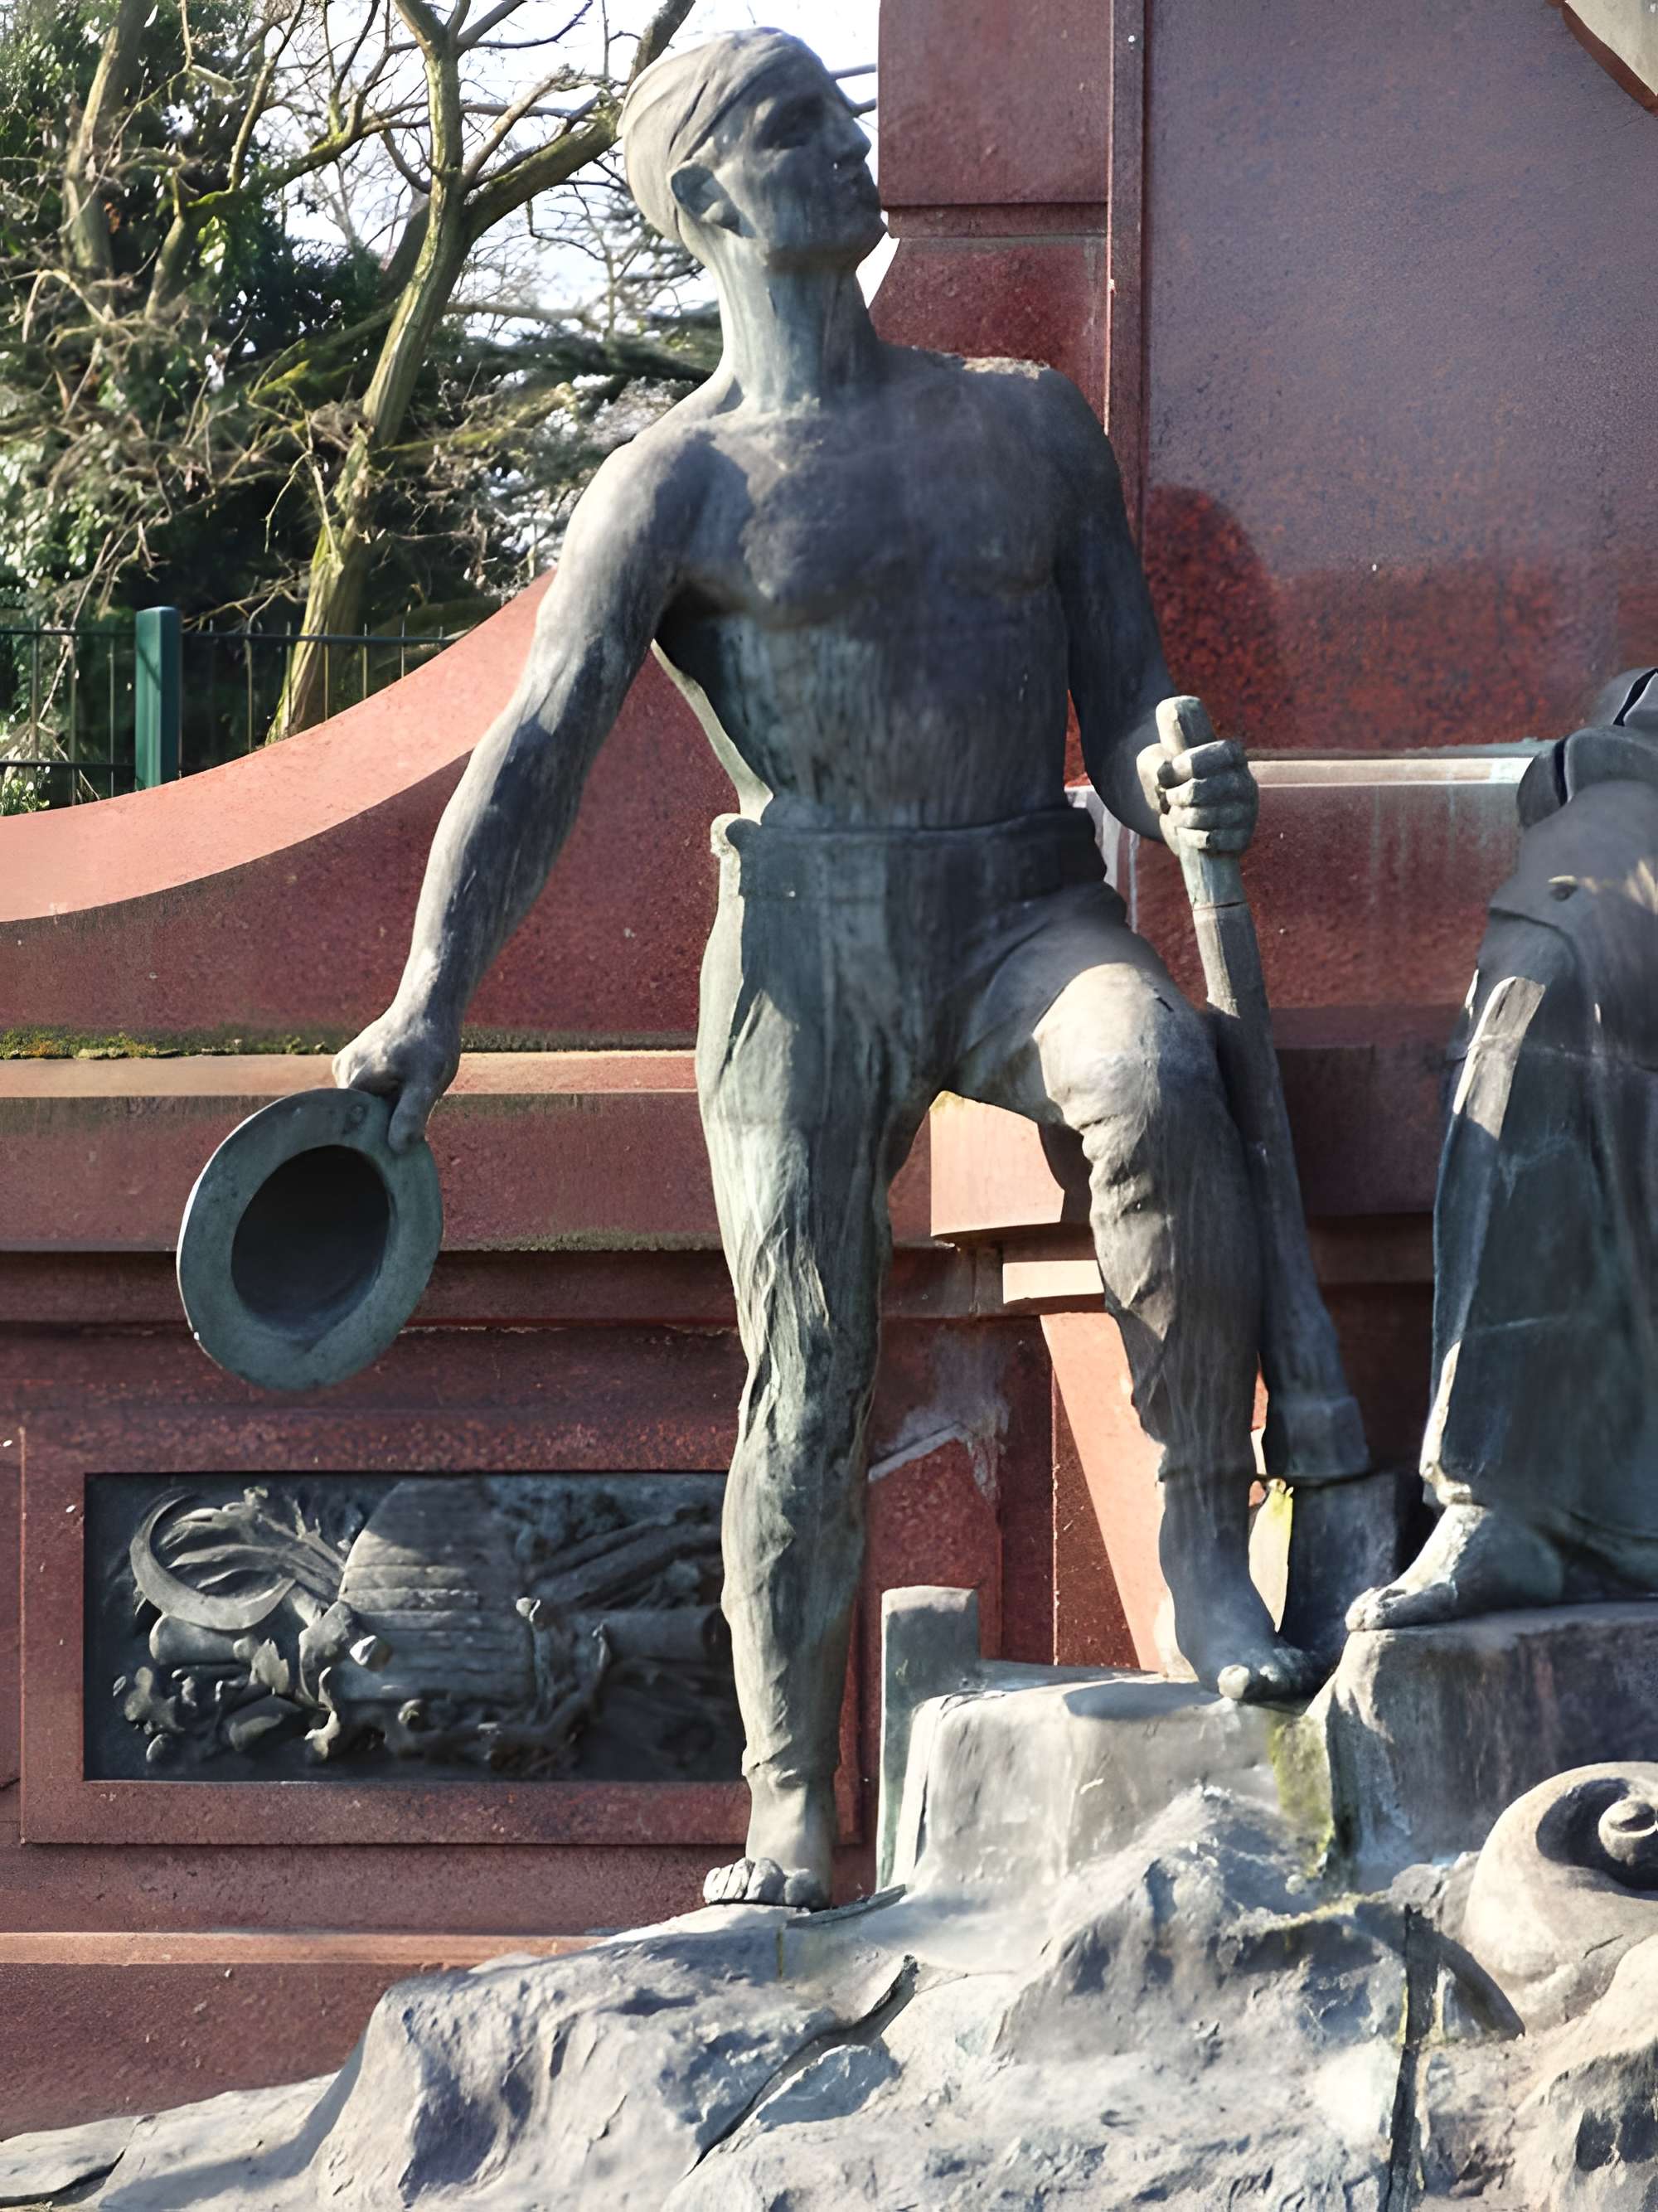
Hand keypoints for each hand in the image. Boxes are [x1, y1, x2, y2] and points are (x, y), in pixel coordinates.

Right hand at [333, 1003, 459, 1153]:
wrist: (427, 1007)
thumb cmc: (430, 1044)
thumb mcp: (427, 1082)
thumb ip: (411, 1114)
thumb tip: (397, 1147)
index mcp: (353, 1081)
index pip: (356, 1130)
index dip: (381, 1137)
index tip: (403, 1130)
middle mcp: (341, 1073)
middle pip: (361, 1117)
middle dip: (386, 1118)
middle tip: (411, 1099)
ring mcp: (343, 1065)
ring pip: (364, 1104)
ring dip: (387, 1104)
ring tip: (407, 1084)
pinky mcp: (349, 1062)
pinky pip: (365, 1090)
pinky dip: (384, 1091)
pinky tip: (399, 1078)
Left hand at [1137, 731, 1258, 857]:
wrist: (1185, 822)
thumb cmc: (1174, 786)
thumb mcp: (1161, 765)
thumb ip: (1160, 761)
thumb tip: (1164, 771)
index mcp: (1232, 757)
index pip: (1217, 754)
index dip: (1186, 764)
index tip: (1168, 775)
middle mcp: (1245, 782)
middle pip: (1199, 789)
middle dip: (1176, 796)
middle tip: (1169, 797)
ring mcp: (1247, 812)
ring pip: (1202, 816)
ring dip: (1180, 818)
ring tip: (1177, 816)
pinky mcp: (1241, 837)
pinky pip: (1210, 840)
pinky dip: (1191, 838)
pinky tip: (1188, 834)